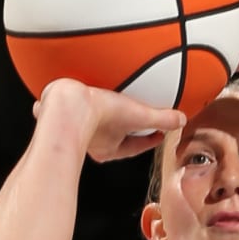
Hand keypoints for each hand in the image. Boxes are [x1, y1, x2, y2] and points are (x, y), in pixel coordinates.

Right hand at [33, 77, 184, 165]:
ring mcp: (73, 129)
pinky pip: (68, 109)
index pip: (134, 147)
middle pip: (113, 135)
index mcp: (109, 149)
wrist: (64, 105)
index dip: (148, 140)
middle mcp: (91, 143)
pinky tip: (70, 91)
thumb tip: (180, 120)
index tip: (157, 133)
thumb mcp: (138, 115)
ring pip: (90, 123)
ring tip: (104, 100)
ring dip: (99, 114)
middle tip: (132, 116)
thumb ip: (161, 119)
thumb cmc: (97, 115)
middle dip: (123, 127)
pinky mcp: (58, 113)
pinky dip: (70, 102)